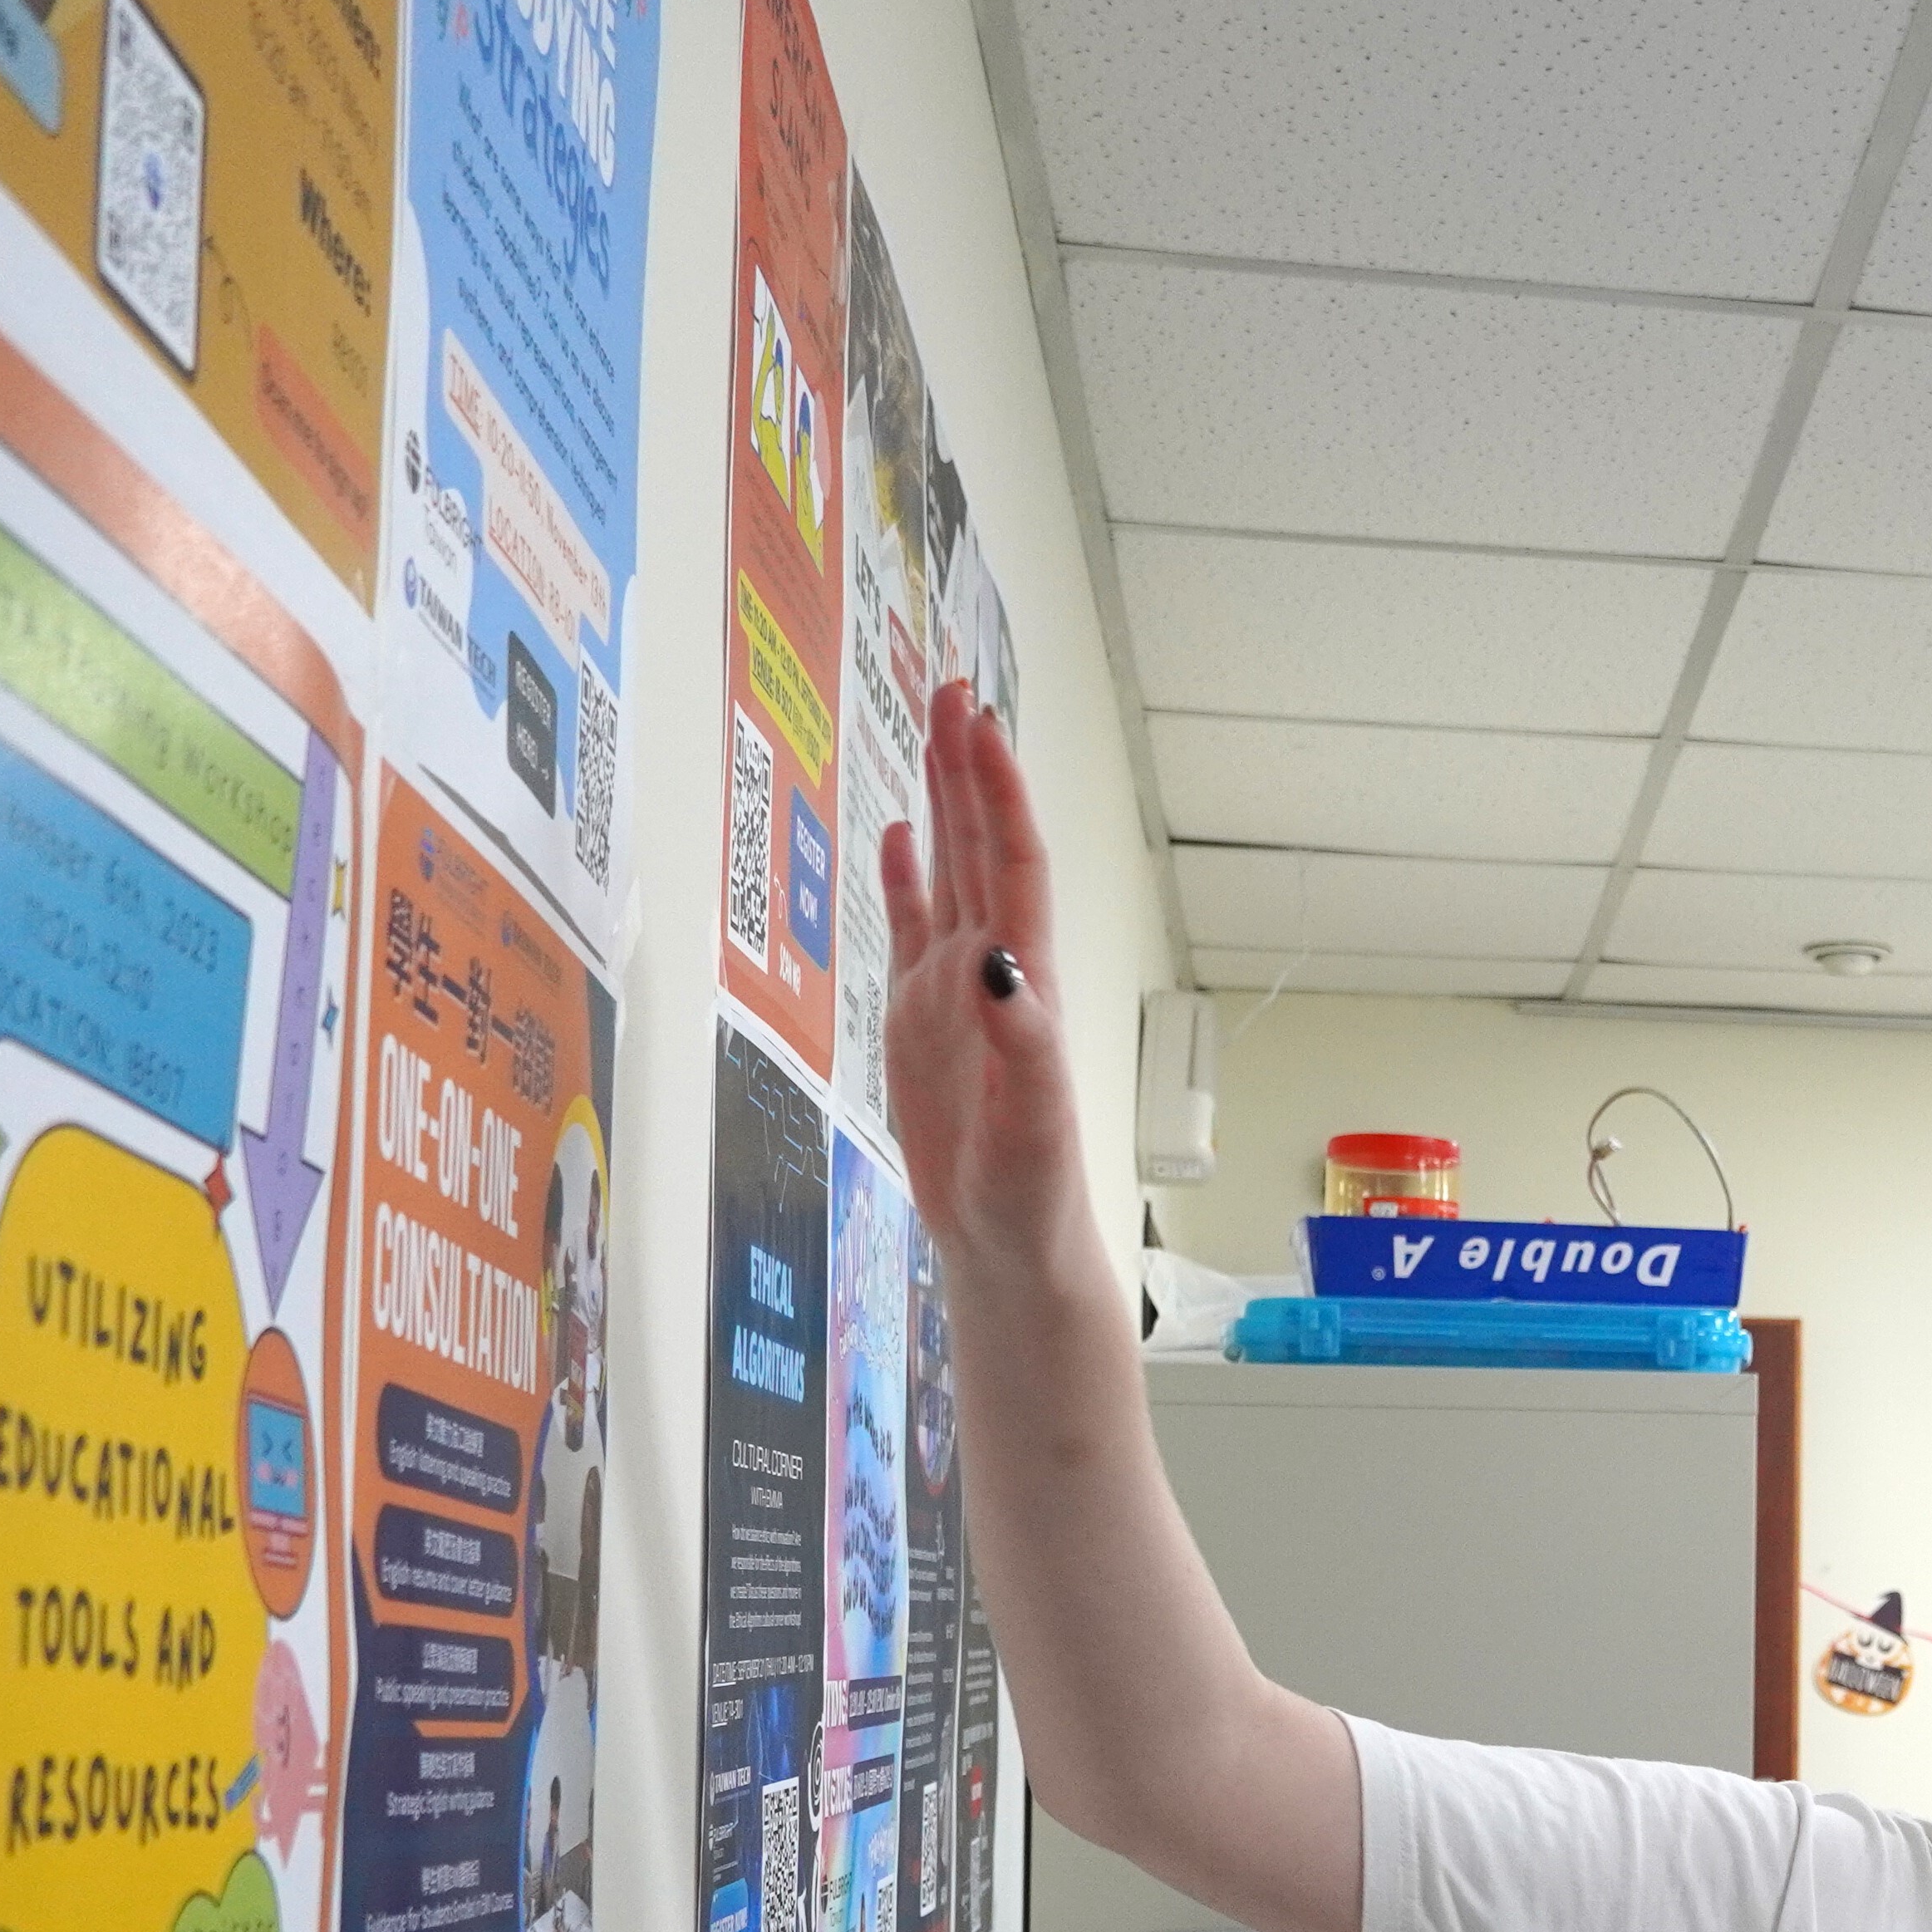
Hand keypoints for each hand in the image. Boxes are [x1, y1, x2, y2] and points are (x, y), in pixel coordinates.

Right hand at [874, 685, 1090, 1277]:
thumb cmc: (1032, 1189)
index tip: (980, 725)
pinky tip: (899, 829)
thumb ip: (1021, 1040)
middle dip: (969, 769)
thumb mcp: (1033, 1119)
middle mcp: (994, 970)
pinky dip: (905, 874)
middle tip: (952, 690)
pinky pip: (912, 926)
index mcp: (1025, 983)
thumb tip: (993, 960)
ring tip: (933, 727)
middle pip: (983, 847)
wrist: (1012, 1241)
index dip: (999, 794)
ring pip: (950, 871)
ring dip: (944, 802)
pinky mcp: (923, 1017)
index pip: (1014, 864)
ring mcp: (956, 989)